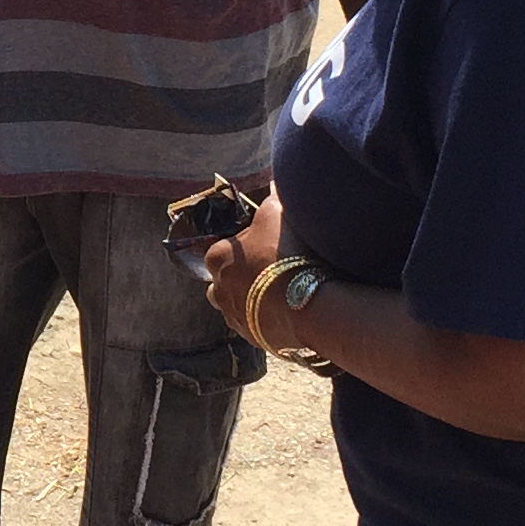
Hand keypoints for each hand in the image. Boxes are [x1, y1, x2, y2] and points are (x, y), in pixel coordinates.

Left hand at [199, 194, 285, 338]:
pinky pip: (257, 326)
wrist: (308, 304)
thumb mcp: (276, 213)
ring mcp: (236, 319)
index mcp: (217, 259)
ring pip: (238, 306)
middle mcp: (218, 291)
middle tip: (270, 270)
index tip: (265, 244)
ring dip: (253, 299)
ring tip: (281, 293)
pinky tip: (289, 310)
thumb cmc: (286, 253)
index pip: (222, 248)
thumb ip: (271, 199)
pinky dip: (268, 318)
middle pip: (225, 280)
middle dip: (241, 276)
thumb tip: (273, 185)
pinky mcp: (255, 340)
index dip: (245, 245)